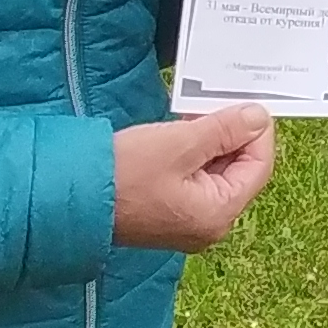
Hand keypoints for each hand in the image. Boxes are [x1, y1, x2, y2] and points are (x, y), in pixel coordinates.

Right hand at [113, 101, 277, 251]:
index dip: (257, 132)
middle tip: (215, 103)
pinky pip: (194, 178)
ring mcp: (187, 221)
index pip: (258, 166)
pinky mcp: (168, 211)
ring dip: (210, 140)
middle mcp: (208, 224)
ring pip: (215, 171)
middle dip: (231, 135)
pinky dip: (192, 152)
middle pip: (239, 170)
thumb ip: (225, 130)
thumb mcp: (180, 143)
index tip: (245, 102)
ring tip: (194, 114)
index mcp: (217, 214)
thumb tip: (258, 118)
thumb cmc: (123, 174)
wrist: (70, 198)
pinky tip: (180, 131)